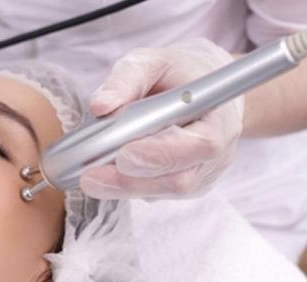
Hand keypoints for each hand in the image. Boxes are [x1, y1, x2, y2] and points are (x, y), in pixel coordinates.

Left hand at [80, 39, 243, 199]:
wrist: (200, 88)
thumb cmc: (177, 75)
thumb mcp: (152, 61)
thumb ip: (126, 79)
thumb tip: (100, 105)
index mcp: (218, 118)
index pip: (200, 145)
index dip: (162, 154)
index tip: (123, 155)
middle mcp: (216, 154)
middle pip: (180, 181)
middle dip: (132, 181)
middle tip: (90, 178)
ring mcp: (201, 174)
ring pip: (163, 193)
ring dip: (123, 188)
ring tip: (89, 179)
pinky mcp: (183, 185)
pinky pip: (155, 194)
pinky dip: (127, 187)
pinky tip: (104, 176)